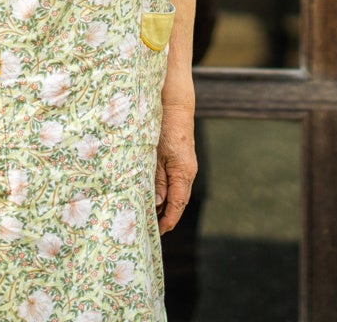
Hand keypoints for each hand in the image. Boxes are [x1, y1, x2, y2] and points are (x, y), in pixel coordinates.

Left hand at [153, 103, 196, 232]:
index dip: (168, 220)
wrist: (174, 103)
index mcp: (184, 172)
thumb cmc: (164, 127)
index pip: (177, 204)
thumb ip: (157, 178)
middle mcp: (187, 171)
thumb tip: (159, 203)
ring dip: (164, 204)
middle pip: (178, 201)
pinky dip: (164, 191)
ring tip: (149, 217)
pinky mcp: (179, 159)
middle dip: (165, 216)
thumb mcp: (156, 154)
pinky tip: (153, 195)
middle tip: (149, 229)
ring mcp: (184, 165)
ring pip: (175, 191)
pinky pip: (173, 181)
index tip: (158, 233)